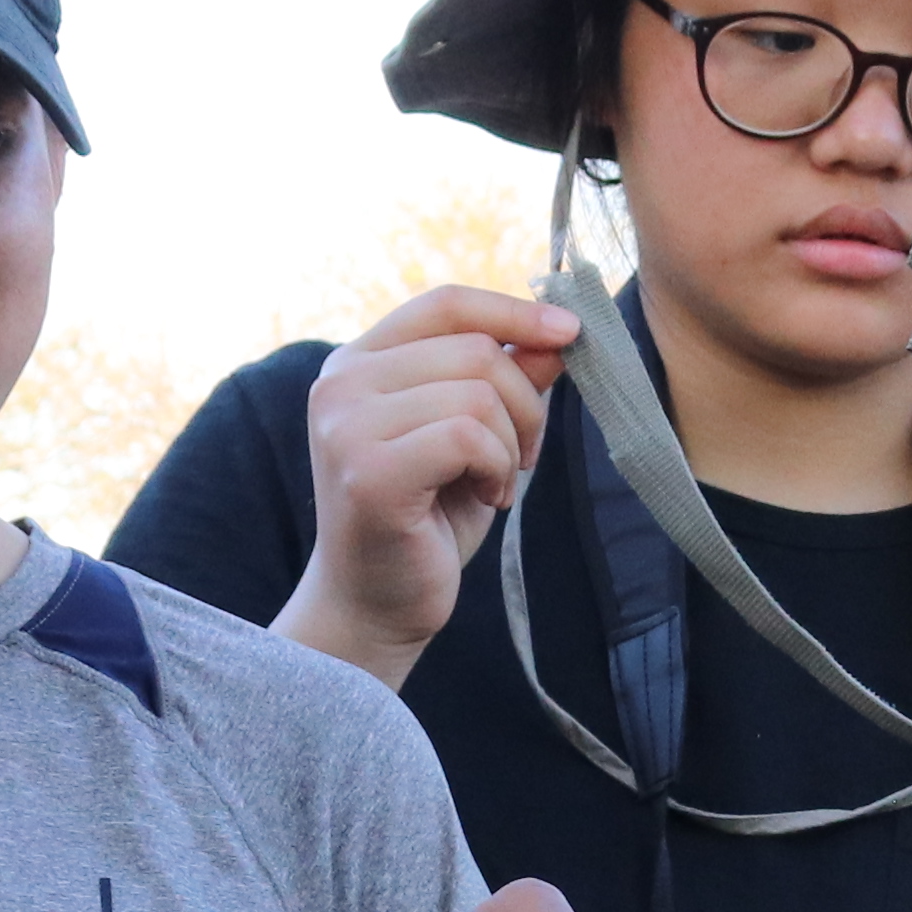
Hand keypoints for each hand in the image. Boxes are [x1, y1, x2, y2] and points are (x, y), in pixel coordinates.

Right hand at [279, 285, 575, 680]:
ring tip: (495, 484)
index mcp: (357, 363)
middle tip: (522, 458)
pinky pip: (469, 436)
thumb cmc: (425, 523)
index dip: (516, 311)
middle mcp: (340, 383)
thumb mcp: (474, 438)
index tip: (571, 332)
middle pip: (475, 350)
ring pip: (478, 393)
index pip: (446, 304)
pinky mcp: (369, 471)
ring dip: (510, 444)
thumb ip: (505, 381)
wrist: (375, 606)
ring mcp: (347, 425)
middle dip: (524, 404)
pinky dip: (497, 469)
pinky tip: (486, 499)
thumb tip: (557, 334)